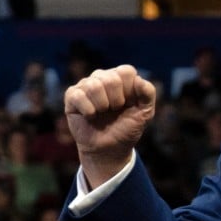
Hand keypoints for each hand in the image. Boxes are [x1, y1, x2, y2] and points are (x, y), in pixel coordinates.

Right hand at [64, 65, 156, 186]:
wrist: (110, 149)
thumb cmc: (127, 128)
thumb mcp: (145, 112)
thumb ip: (148, 93)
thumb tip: (139, 80)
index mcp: (120, 77)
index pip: (126, 71)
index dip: (130, 91)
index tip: (128, 104)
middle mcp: (102, 77)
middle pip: (111, 79)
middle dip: (117, 101)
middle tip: (115, 110)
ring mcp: (85, 85)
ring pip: (94, 86)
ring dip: (102, 105)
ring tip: (103, 113)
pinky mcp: (72, 96)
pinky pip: (79, 96)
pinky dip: (89, 110)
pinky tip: (91, 116)